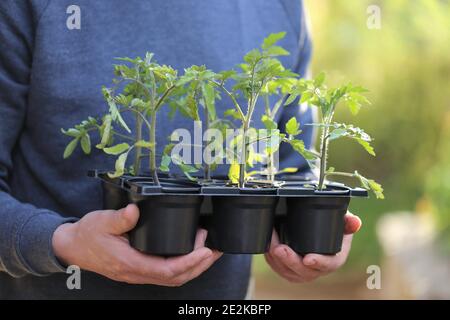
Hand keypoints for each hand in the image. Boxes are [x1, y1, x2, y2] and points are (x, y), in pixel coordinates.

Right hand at [52, 204, 221, 285]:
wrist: (73, 246)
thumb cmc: (88, 234)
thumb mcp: (101, 222)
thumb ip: (119, 218)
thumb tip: (134, 210)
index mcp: (130, 263)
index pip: (166, 270)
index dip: (189, 262)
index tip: (205, 250)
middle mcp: (137, 272)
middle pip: (176, 278)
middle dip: (199, 266)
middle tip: (216, 250)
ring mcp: (139, 273)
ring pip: (173, 278)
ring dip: (194, 268)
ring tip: (211, 253)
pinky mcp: (140, 268)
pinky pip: (166, 273)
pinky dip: (183, 266)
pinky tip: (192, 255)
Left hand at [265, 212, 361, 282]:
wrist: (313, 224)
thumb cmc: (330, 223)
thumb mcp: (340, 218)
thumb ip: (347, 220)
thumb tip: (355, 222)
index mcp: (334, 257)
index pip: (329, 264)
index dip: (319, 263)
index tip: (308, 259)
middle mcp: (318, 268)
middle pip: (304, 272)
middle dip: (291, 261)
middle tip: (280, 249)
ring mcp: (302, 270)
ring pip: (288, 272)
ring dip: (277, 260)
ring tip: (271, 245)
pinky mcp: (288, 268)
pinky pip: (278, 268)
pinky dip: (271, 259)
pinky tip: (267, 247)